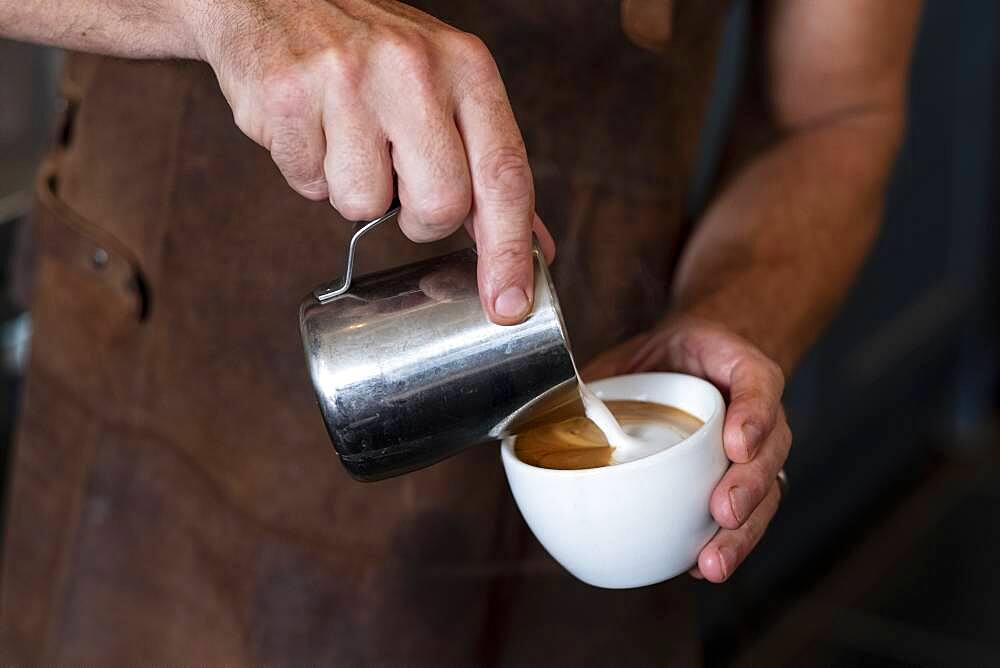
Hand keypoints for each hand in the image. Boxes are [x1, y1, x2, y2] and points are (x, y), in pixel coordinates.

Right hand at [191, 0, 554, 322]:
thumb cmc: (372, 54)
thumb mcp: (447, 87)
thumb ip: (490, 168)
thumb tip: (536, 249)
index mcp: (467, 67)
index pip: (505, 175)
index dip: (509, 250)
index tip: (508, 305)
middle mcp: (414, 68)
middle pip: (439, 205)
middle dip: (417, 217)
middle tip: (397, 182)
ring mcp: (347, 79)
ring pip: (363, 204)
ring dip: (352, 190)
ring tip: (343, 136)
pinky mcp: (287, 96)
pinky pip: (308, 184)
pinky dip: (308, 171)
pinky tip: (310, 127)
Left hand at [583, 314, 790, 582]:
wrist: (702, 357)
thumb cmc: (675, 356)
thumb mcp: (652, 343)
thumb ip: (604, 374)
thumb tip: (537, 411)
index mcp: (741, 372)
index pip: (759, 388)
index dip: (753, 417)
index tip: (734, 444)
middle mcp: (757, 415)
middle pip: (768, 453)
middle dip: (747, 488)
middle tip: (723, 512)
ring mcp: (757, 451)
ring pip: (765, 493)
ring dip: (740, 533)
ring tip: (712, 561)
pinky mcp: (741, 479)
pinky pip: (745, 514)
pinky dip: (725, 542)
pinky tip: (701, 567)